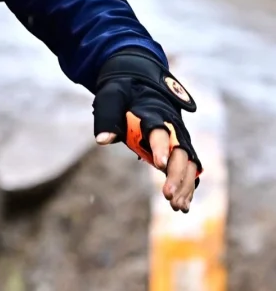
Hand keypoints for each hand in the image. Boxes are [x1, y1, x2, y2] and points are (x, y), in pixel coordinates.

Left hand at [93, 50, 200, 213]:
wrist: (141, 82)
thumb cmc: (123, 92)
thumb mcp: (111, 98)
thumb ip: (107, 118)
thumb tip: (102, 140)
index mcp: (154, 114)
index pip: (160, 132)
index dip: (161, 148)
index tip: (159, 165)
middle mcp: (172, 128)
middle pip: (180, 153)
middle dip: (176, 175)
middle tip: (167, 196)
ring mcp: (178, 139)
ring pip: (188, 164)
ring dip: (184, 185)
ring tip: (177, 207)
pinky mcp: (178, 149)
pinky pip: (188, 170)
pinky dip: (187, 187)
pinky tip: (182, 207)